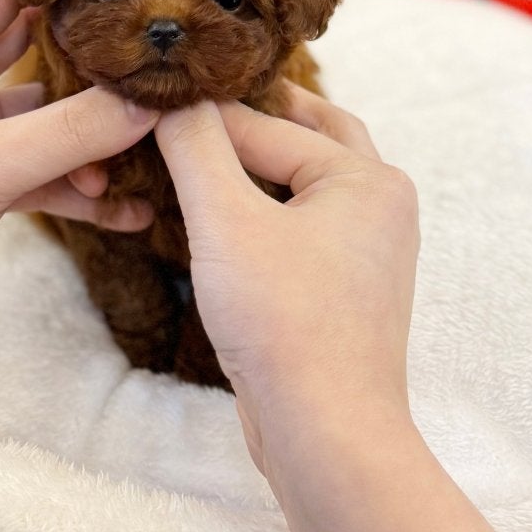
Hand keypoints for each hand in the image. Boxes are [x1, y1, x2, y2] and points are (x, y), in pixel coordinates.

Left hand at [0, 0, 157, 427]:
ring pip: (48, 119)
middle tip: (162, 55)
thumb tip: (147, 105)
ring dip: (96, 136)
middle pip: (38, 49)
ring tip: (154, 147)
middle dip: (98, 58)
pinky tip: (130, 209)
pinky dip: (83, 189)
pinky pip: (44, 175)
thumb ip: (69, 133)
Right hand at [155, 86, 418, 476]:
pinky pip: (302, 231)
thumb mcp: (226, 223)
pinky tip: (220, 221)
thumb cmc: (285, 324)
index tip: (151, 100)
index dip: (205, 115)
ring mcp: (367, 253)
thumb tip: (172, 100)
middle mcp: (380, 206)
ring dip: (258, 169)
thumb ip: (197, 148)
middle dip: (254, 120)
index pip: (270, 123)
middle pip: (310, 137)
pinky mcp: (343, 293)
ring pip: (305, 187)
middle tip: (194, 104)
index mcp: (367, 178)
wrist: (326, 431)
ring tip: (199, 154)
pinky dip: (265, 214)